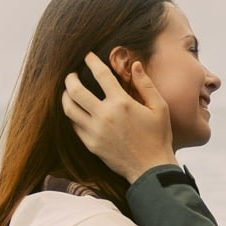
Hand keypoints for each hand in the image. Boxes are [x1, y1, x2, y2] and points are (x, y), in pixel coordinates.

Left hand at [59, 53, 176, 181]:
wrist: (150, 169)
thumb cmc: (158, 137)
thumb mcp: (160, 108)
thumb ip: (146, 84)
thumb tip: (135, 64)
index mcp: (122, 103)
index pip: (101, 74)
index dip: (92, 61)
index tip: (88, 56)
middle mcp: (105, 115)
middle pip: (76, 90)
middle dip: (70, 78)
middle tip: (72, 74)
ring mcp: (95, 131)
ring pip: (69, 109)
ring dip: (65, 96)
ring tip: (68, 91)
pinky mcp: (90, 144)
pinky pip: (74, 126)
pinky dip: (72, 115)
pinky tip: (76, 111)